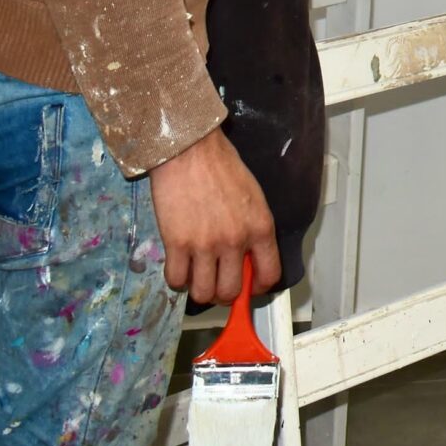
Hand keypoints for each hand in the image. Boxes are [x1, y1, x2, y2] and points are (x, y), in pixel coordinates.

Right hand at [147, 128, 278, 303]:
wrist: (189, 150)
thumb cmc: (221, 166)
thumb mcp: (252, 197)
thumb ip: (252, 228)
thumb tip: (246, 256)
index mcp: (260, 228)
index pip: (269, 274)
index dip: (258, 287)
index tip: (250, 287)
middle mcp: (235, 242)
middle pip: (231, 292)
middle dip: (225, 294)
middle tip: (217, 283)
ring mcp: (205, 245)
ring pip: (203, 293)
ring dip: (200, 290)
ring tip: (197, 277)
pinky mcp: (177, 244)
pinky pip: (176, 280)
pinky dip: (177, 279)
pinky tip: (179, 266)